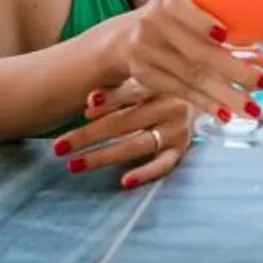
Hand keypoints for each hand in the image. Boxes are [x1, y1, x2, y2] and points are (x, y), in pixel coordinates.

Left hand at [55, 87, 191, 190]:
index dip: (108, 100)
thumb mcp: (142, 81)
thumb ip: (117, 90)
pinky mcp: (182, 150)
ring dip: (103, 156)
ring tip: (74, 166)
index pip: (131, 92)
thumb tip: (89, 101)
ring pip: (136, 144)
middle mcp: (170, 105)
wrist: (203, 95)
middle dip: (88, 135)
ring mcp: (177, 129)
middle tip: (58, 148)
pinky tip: (124, 181)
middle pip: (124, 122)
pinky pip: (163, 164)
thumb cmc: (160, 89)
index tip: (83, 111)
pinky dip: (145, 173)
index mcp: (158, 83)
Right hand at [119, 0, 262, 128]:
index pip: (181, 7)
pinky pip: (181, 91)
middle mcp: (152, 24)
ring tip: (254, 109)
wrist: (129, 36)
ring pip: (192, 77)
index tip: (226, 35)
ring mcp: (145, 52)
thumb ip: (218, 10)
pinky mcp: (145, 75)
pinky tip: (227, 113)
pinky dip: (206, 103)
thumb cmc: (178, 17)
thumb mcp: (189, 1)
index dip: (201, 22)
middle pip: (195, 51)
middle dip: (233, 69)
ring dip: (226, 95)